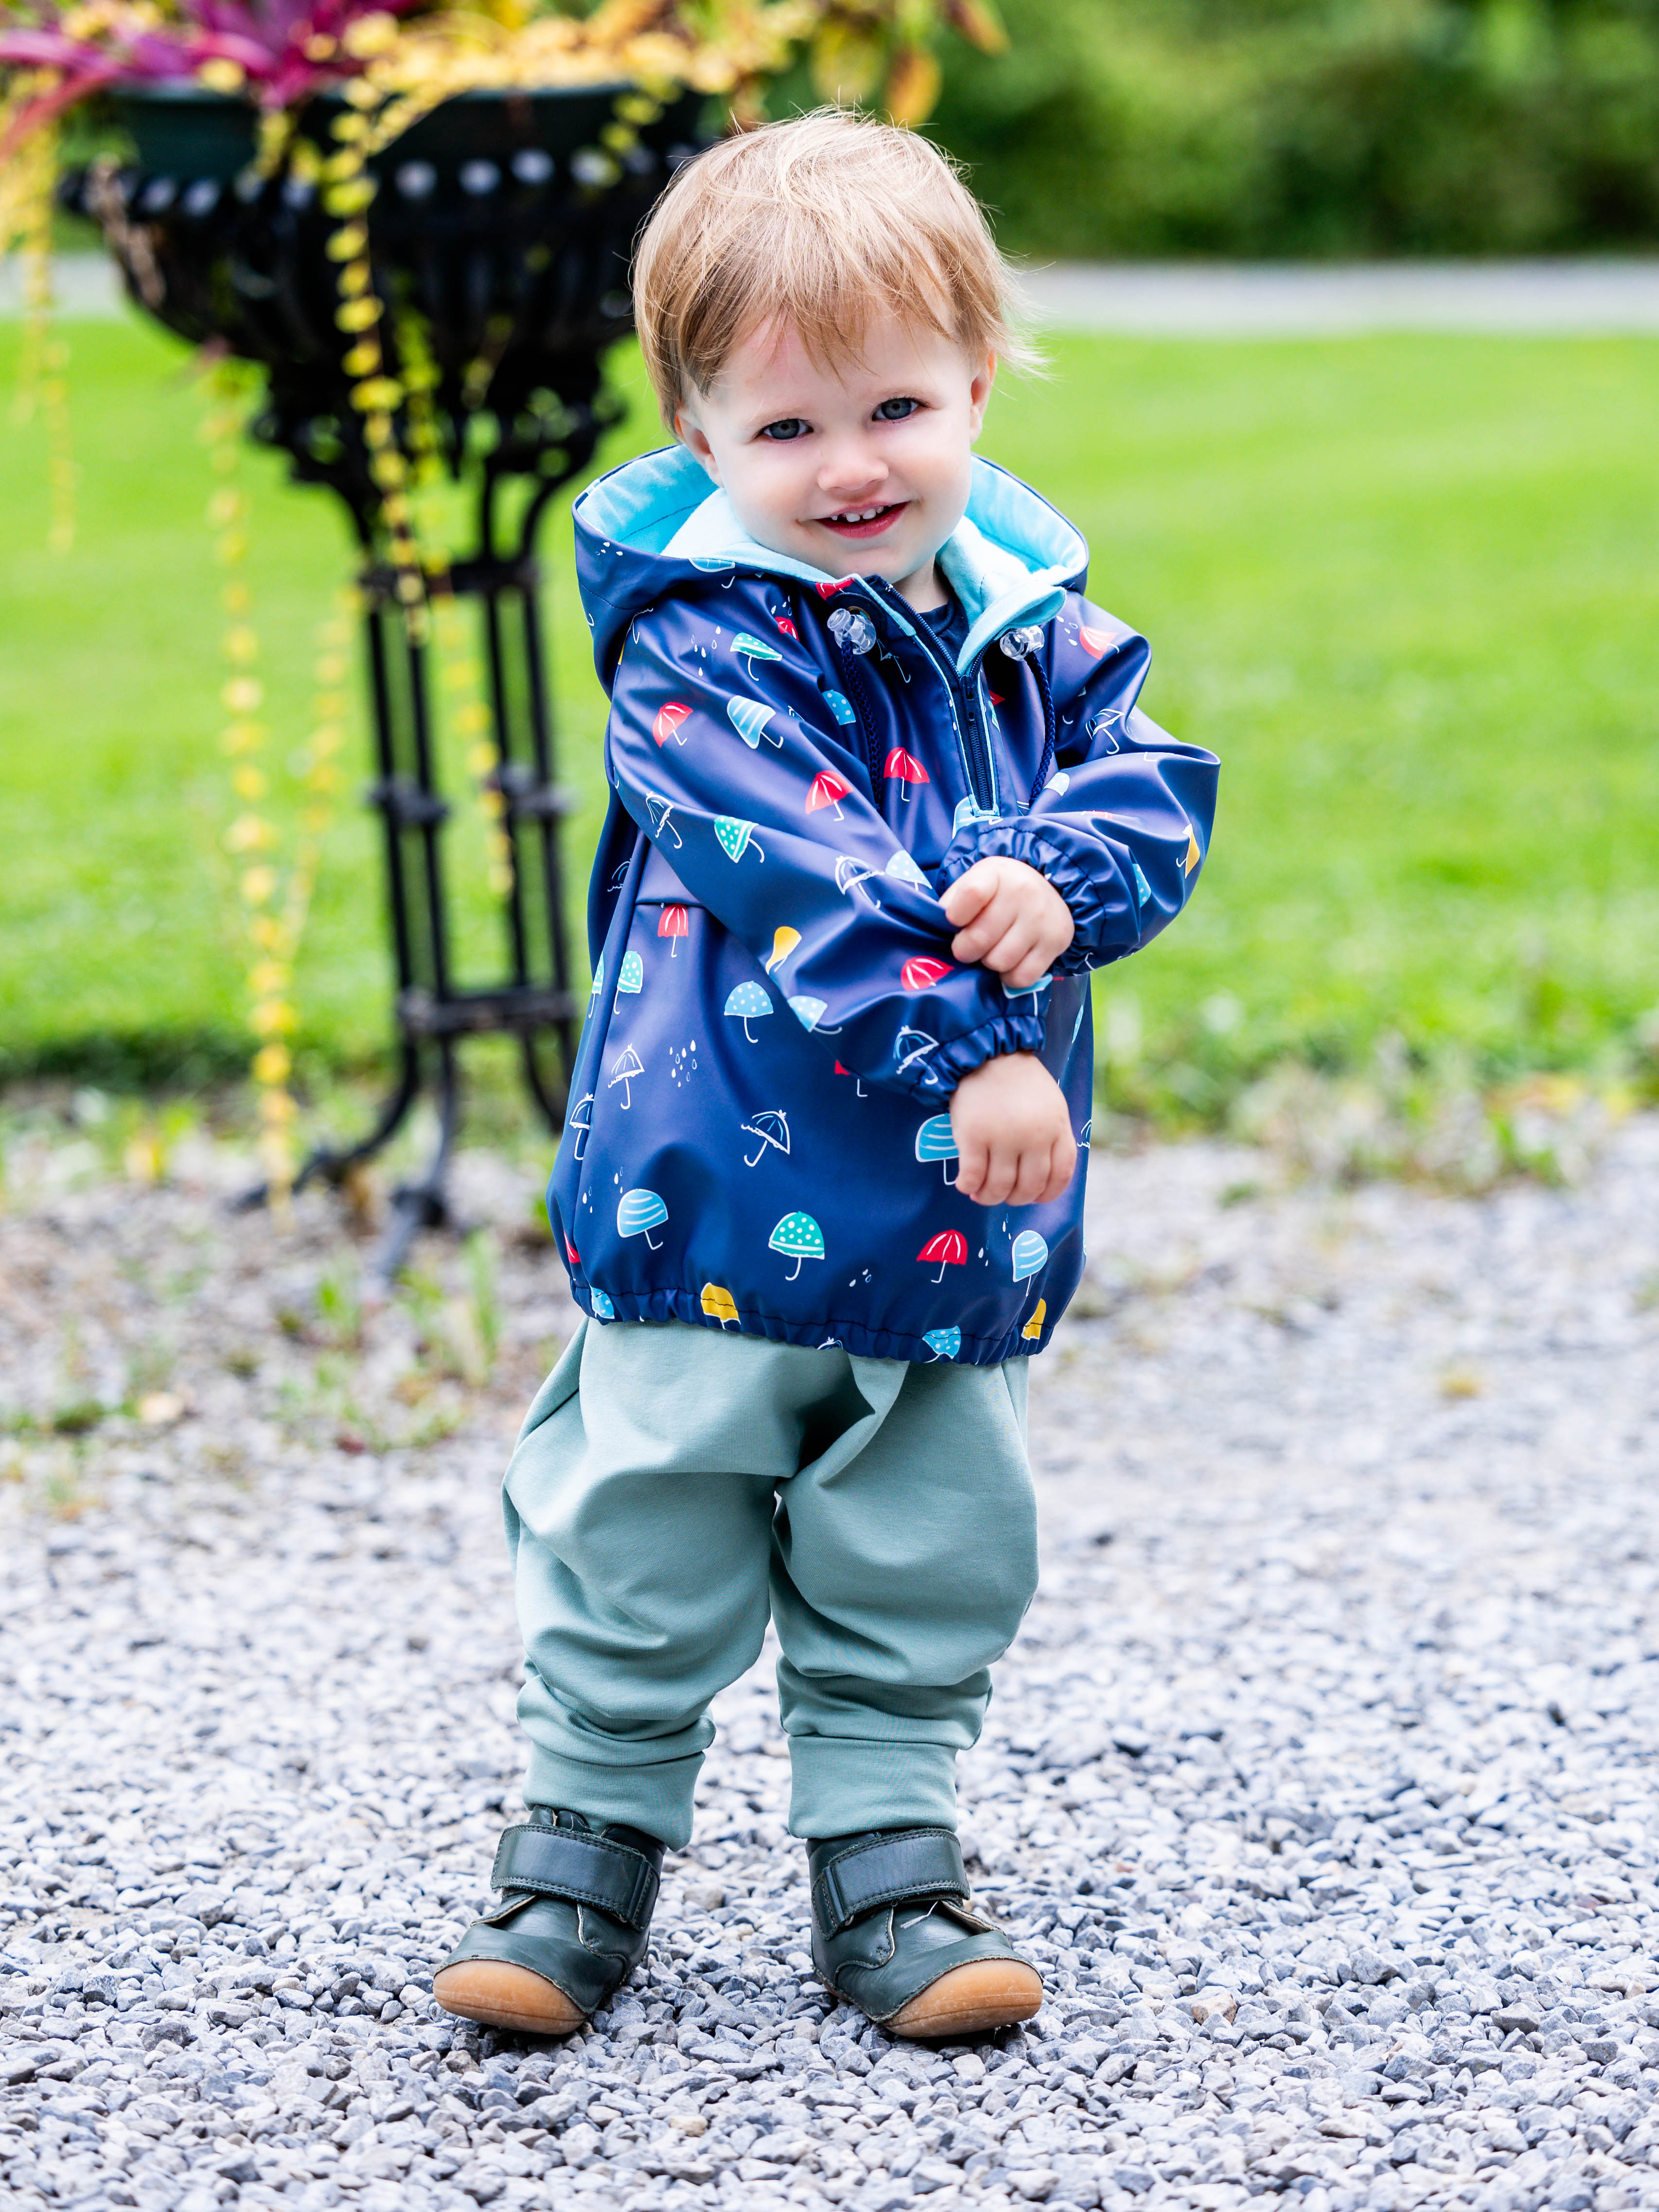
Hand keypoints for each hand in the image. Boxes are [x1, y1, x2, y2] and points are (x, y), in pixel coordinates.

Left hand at [941, 857, 1073, 989]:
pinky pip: (1021, 977)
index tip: (954, 922)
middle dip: (965, 950)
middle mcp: (1023, 892)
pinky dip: (1009, 977)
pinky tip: (1009, 963)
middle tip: (967, 947)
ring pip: (999, 961)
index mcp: (996, 873)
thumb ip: (953, 903)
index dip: (954, 917)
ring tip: (991, 951)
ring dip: (988, 963)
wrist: (1046, 888)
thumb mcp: (975, 883)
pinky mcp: (1056, 942)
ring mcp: (1041, 919)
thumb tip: (938, 933)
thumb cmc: (999, 891)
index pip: (971, 895)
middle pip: (979, 939)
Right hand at [950, 1052, 1077, 1207]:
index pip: (1060, 1176)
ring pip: (1000, 1187)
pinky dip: (968, 1186)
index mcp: (1056, 1127)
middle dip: (1015, 1199)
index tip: (1033, 1197)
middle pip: (1029, 1187)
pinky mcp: (974, 1135)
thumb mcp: (1051, 1105)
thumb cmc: (1018, 1081)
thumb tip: (1042, 1178)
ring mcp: (1003, 1137)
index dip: (1047, 1194)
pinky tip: (965, 1185)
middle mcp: (1033, 1136)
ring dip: (989, 1197)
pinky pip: (973, 1176)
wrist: (986, 1053)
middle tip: (1003, 1195)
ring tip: (981, 1194)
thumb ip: (1053, 1137)